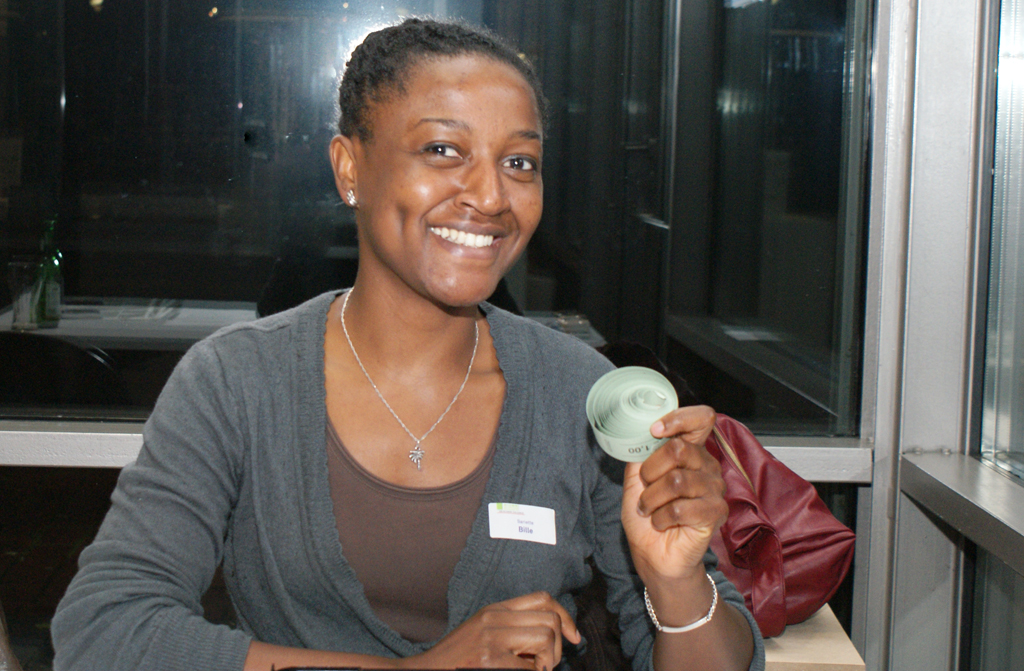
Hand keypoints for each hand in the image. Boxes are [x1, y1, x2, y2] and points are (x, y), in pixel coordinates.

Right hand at [404, 591, 580, 670]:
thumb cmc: (455, 659)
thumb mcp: (483, 631)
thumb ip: (511, 627)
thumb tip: (552, 636)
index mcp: (495, 609)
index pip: (543, 598)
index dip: (566, 617)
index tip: (573, 638)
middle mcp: (494, 618)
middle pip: (550, 619)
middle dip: (558, 647)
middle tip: (545, 665)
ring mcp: (492, 639)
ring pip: (546, 639)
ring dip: (547, 663)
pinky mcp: (491, 660)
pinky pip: (530, 667)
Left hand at [620, 405, 726, 582]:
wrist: (654, 557)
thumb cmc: (648, 518)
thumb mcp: (635, 482)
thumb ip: (641, 455)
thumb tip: (640, 433)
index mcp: (691, 452)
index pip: (701, 419)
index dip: (679, 418)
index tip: (655, 430)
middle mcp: (707, 466)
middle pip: (679, 448)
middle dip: (650, 471)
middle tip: (645, 489)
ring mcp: (714, 489)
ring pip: (676, 480)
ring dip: (652, 499)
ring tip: (650, 511)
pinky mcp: (716, 512)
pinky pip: (681, 507)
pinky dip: (661, 517)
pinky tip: (662, 523)